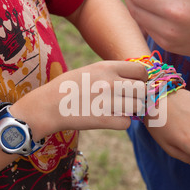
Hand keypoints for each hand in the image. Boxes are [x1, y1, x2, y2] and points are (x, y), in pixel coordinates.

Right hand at [12, 60, 147, 140]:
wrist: (47, 106)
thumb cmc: (67, 87)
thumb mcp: (90, 71)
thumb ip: (112, 73)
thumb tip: (134, 79)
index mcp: (107, 67)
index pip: (141, 71)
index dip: (142, 79)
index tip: (136, 85)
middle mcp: (110, 82)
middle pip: (142, 90)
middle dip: (139, 96)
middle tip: (129, 100)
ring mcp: (107, 101)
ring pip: (138, 107)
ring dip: (132, 110)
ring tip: (119, 109)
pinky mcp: (103, 120)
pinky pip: (126, 122)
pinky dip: (121, 122)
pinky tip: (110, 119)